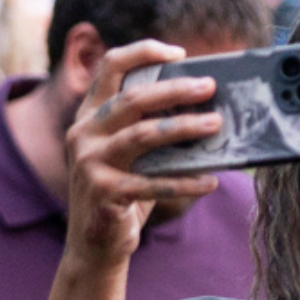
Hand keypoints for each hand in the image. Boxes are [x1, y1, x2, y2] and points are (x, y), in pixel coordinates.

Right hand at [60, 40, 224, 273]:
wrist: (94, 247)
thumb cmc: (122, 194)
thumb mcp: (128, 155)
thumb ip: (148, 127)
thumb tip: (202, 106)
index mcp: (89, 116)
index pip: (110, 67)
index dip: (144, 52)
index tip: (179, 53)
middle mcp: (83, 134)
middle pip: (132, 99)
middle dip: (174, 89)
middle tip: (209, 87)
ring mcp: (90, 164)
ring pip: (143, 135)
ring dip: (184, 128)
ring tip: (216, 124)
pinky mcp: (104, 194)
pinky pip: (153, 183)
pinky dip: (185, 182)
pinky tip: (210, 181)